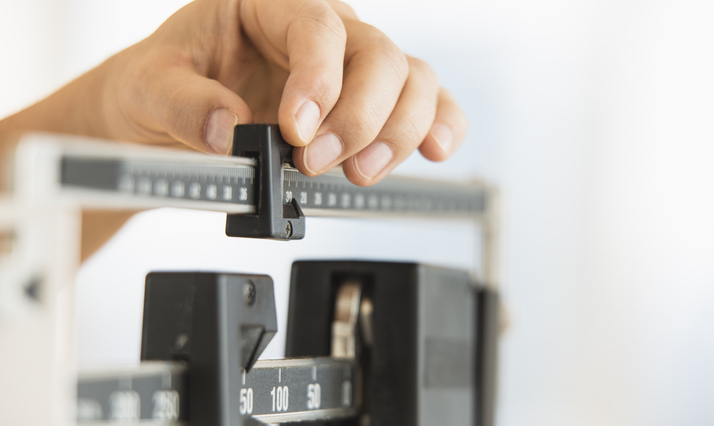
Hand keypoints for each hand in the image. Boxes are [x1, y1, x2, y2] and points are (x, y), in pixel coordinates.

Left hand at [103, 0, 466, 184]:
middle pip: (378, 54)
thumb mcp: (148, 88)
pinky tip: (434, 150)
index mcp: (267, 5)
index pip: (316, 26)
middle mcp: (319, 31)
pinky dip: (437, 126)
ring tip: (360, 173)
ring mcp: (349, 67)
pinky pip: (423, 103)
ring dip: (398, 131)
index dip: (318, 79)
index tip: (295, 132)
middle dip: (358, 117)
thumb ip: (184, 104)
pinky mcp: (365, 104)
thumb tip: (226, 129)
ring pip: (410, 80)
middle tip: (316, 164)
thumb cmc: (162, 86)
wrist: (165, 116)